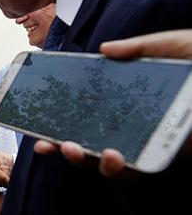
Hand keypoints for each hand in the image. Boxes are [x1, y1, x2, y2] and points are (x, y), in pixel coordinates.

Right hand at [34, 30, 191, 177]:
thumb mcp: (175, 44)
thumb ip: (140, 46)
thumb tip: (104, 50)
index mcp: (136, 104)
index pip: (93, 116)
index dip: (64, 123)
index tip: (39, 127)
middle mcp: (141, 128)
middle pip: (96, 144)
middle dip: (67, 150)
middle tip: (47, 145)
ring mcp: (157, 145)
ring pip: (115, 165)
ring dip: (90, 162)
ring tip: (74, 149)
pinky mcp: (174, 157)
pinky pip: (144, 171)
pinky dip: (124, 169)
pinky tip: (114, 157)